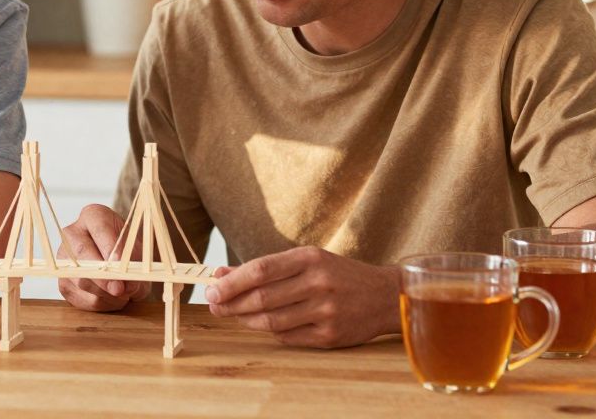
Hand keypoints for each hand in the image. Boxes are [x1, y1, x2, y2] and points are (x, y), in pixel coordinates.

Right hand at [57, 204, 150, 310]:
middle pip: (83, 255)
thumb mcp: (136, 250)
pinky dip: (101, 304)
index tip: (121, 264)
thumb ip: (134, 265)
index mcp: (93, 216)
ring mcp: (63, 259)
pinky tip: (112, 299)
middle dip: (104, 277)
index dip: (110, 248)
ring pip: (82, 280)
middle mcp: (72, 233)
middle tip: (121, 289)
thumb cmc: (127, 249)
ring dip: (106, 294)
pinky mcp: (64, 283)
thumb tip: (127, 286)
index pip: (100, 229)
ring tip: (123, 294)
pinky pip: (81, 298)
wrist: (117, 258)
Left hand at [206, 246, 399, 347]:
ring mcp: (325, 311)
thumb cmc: (337, 275)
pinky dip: (270, 331)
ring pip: (271, 321)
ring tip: (235, 314)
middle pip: (261, 298)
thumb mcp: (305, 260)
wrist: (384, 296)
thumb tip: (221, 274)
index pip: (260, 271)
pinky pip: (287, 337)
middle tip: (214, 305)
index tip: (211, 289)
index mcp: (309, 258)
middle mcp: (318, 283)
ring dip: (246, 319)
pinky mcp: (329, 335)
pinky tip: (264, 323)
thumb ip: (264, 268)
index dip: (231, 282)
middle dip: (231, 303)